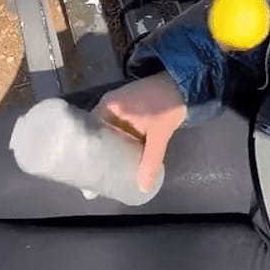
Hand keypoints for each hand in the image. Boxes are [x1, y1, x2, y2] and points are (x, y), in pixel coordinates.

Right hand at [91, 71, 187, 192]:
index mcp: (109, 107)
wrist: (183, 82)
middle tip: (94, 178)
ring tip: (104, 172)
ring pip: (106, 132)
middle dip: (96, 154)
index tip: (86, 173)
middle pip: (96, 134)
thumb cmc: (168, 105)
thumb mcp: (159, 135)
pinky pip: (116, 128)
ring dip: (107, 149)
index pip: (88, 132)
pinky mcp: (127, 108)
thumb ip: (151, 161)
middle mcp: (108, 105)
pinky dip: (116, 141)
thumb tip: (144, 188)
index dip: (86, 153)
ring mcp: (118, 105)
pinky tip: (120, 157)